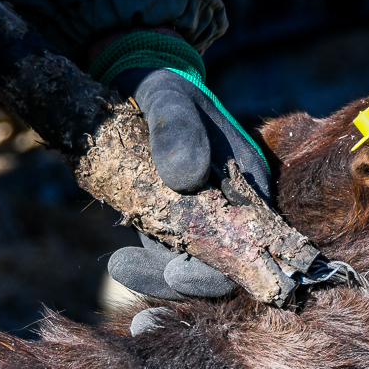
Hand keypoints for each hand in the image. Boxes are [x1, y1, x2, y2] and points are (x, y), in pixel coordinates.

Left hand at [90, 30, 272, 305]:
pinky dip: (146, 268)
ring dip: (160, 279)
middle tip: (154, 276)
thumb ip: (178, 131)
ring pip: (190, 265)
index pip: (249, 241)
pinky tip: (119, 264)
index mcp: (249, 182)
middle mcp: (233, 208)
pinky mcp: (176, 225)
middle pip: (221, 265)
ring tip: (121, 267)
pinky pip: (167, 256)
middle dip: (188, 281)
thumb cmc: (165, 91)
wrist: (141, 87)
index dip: (220, 268)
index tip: (179, 272)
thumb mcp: (170, 100)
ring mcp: (204, 220)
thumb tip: (187, 179)